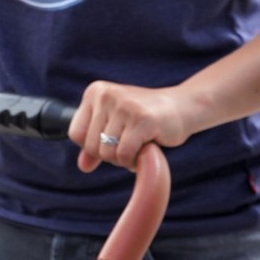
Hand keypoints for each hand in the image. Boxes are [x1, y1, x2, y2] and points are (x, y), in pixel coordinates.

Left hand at [69, 80, 200, 172]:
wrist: (184, 107)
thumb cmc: (146, 118)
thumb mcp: (116, 126)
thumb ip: (96, 145)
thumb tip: (83, 167)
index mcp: (95, 92)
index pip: (75, 133)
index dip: (92, 147)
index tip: (112, 142)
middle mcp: (106, 95)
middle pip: (91, 146)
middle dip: (110, 155)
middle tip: (130, 146)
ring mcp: (124, 105)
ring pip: (107, 153)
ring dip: (123, 160)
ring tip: (138, 147)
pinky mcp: (142, 119)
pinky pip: (124, 155)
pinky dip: (134, 162)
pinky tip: (146, 151)